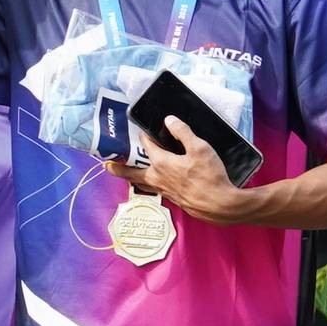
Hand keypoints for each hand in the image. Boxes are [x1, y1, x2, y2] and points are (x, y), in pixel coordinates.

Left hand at [125, 116, 253, 222]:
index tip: (141, 130)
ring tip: (125, 174)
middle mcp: (157, 178)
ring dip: (131, 177)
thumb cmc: (210, 176)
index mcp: (161, 163)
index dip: (144, 136)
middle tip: (107, 165)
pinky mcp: (172, 198)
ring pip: (141, 183)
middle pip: (132, 172)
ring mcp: (164, 190)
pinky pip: (153, 189)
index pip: (146, 145)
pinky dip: (147, 184)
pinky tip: (153, 183)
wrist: (220, 205)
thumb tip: (169, 120)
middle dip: (119, 167)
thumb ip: (183, 132)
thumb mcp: (200, 148)